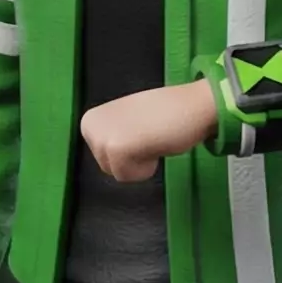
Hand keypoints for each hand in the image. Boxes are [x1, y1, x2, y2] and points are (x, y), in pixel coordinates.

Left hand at [81, 79, 217, 182]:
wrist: (191, 105)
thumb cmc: (166, 114)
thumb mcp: (127, 121)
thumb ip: (114, 135)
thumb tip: (113, 154)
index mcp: (90, 120)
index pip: (103, 158)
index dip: (128, 152)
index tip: (141, 133)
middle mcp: (90, 126)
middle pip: (108, 168)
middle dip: (132, 159)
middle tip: (148, 136)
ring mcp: (101, 137)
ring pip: (118, 173)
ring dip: (139, 163)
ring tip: (151, 139)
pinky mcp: (115, 149)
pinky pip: (127, 176)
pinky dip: (145, 168)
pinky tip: (154, 145)